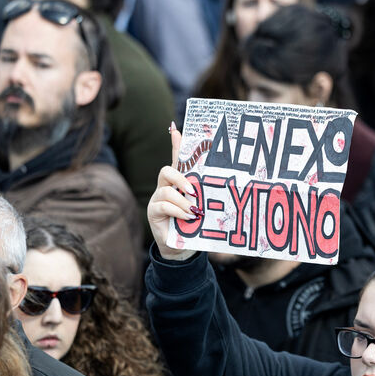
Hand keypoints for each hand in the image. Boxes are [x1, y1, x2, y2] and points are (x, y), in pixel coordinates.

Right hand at [147, 124, 198, 260]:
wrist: (183, 247)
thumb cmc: (195, 224)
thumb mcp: (203, 206)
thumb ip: (206, 193)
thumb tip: (221, 181)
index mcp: (179, 183)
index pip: (176, 159)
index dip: (175, 144)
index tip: (175, 128)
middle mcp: (165, 187)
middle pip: (167, 170)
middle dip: (181, 178)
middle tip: (194, 191)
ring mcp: (157, 199)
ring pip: (166, 190)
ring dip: (182, 201)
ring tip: (194, 211)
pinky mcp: (153, 212)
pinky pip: (162, 205)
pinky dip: (176, 210)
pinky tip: (187, 217)